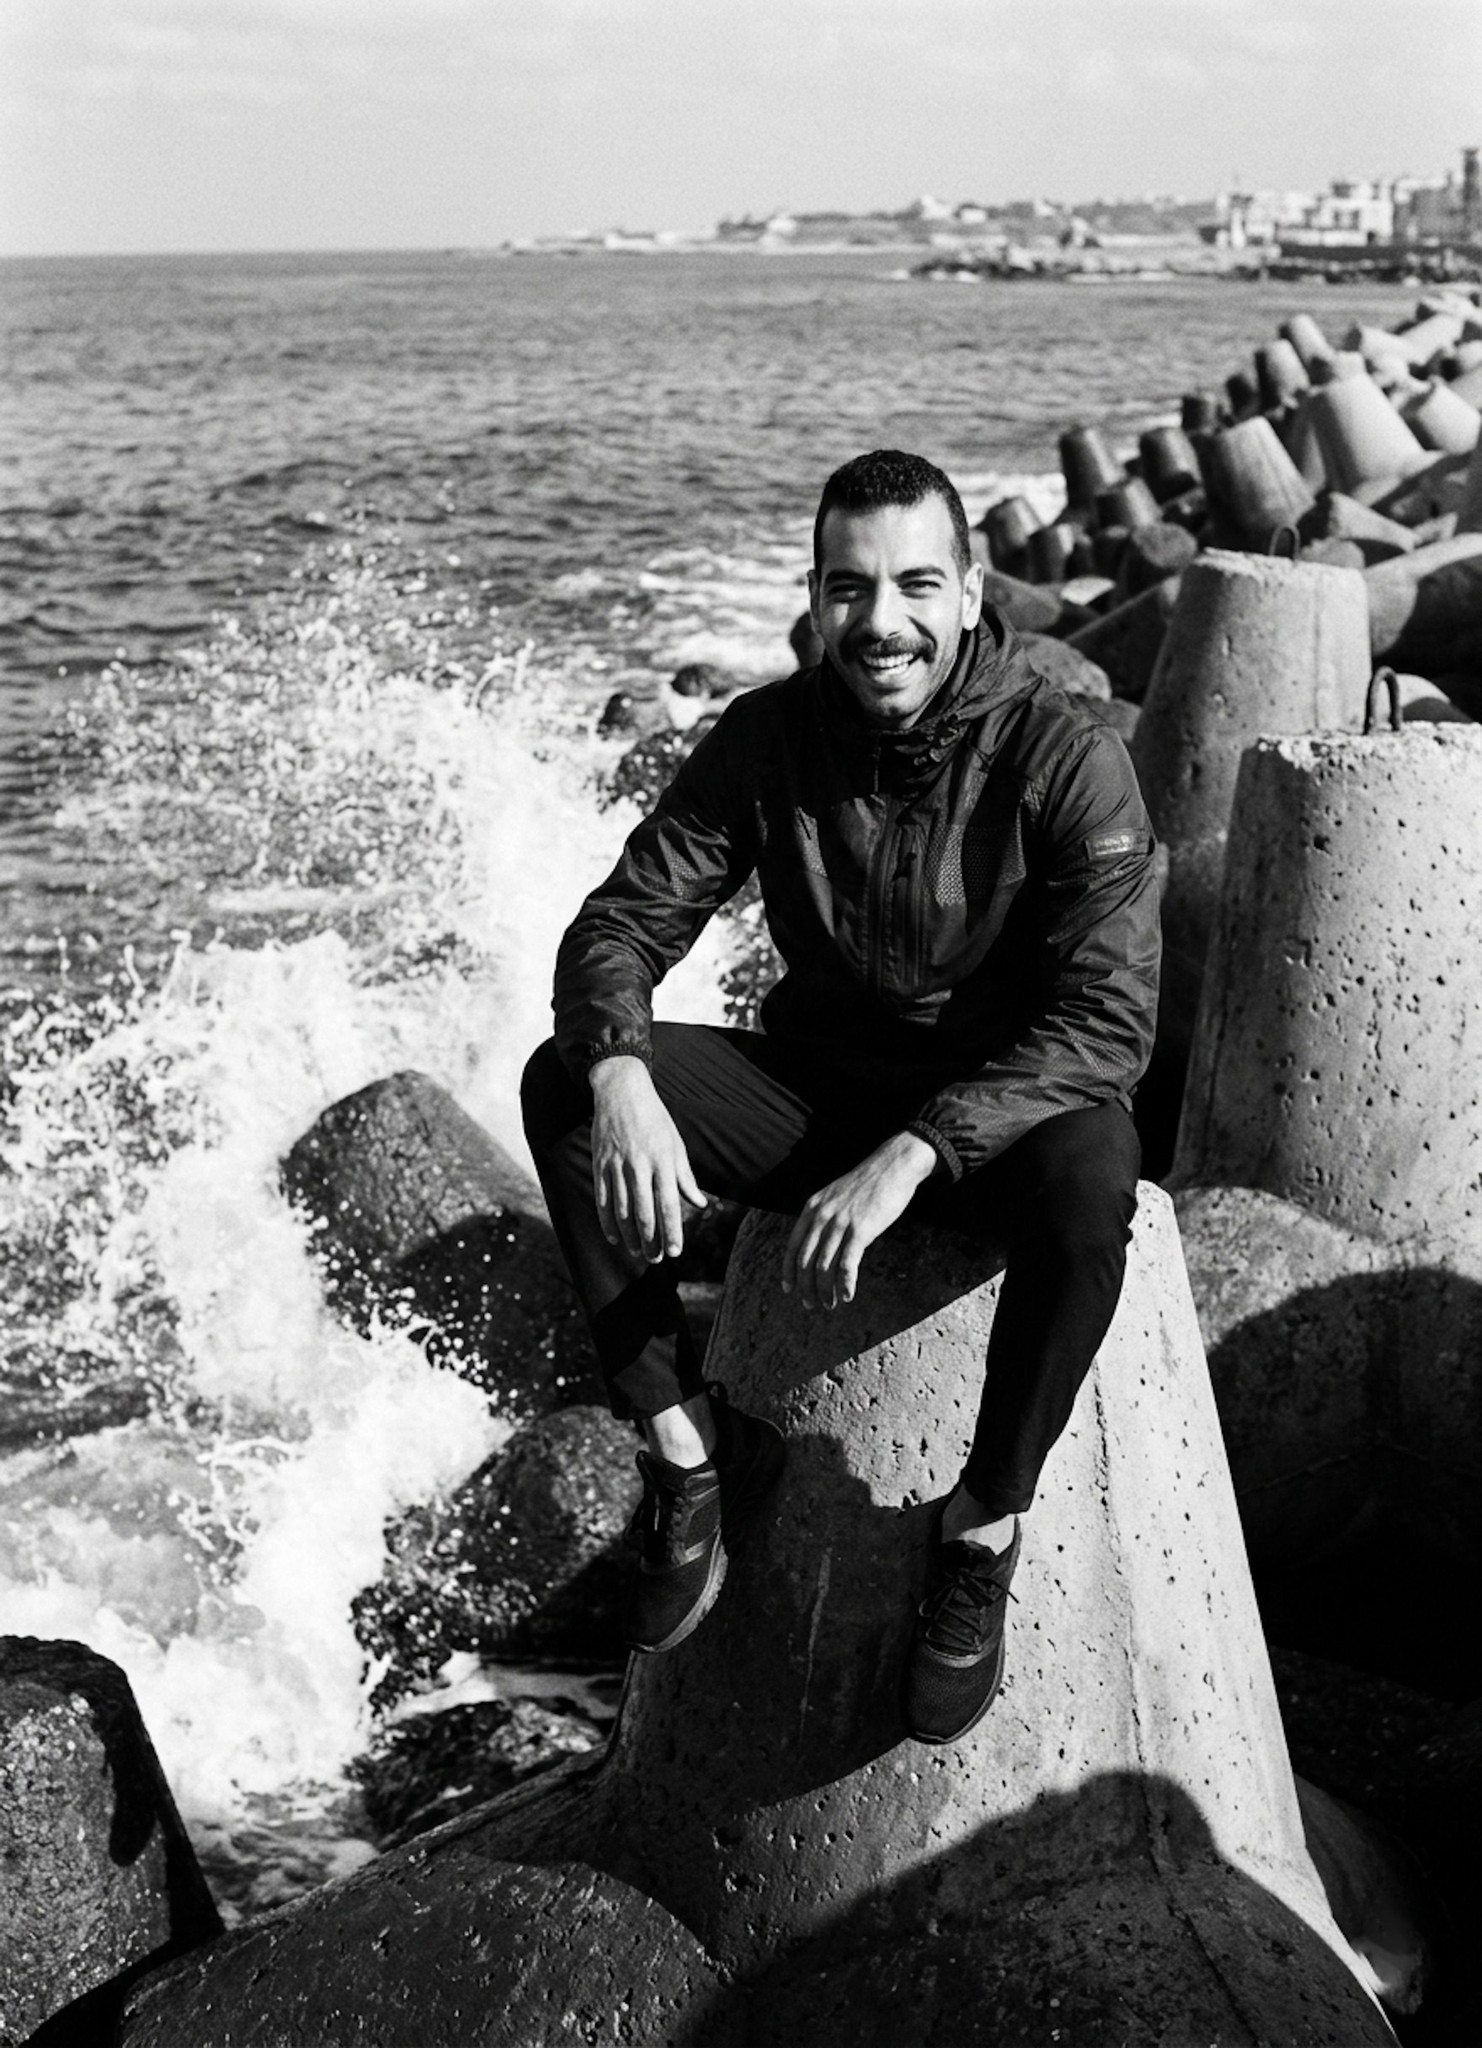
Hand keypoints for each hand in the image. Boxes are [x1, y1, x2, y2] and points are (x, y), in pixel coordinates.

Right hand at [589, 1056, 704, 1262]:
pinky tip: (614, 1238)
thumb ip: (686, 1176)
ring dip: (630, 1237)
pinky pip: (602, 1200)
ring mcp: (617, 1166)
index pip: (669, 1204)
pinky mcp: (600, 1165)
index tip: (675, 1252)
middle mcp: (640, 1166)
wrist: (622, 1092)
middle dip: (651, 1241)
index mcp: (663, 1161)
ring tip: (638, 1252)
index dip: (672, 1231)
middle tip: (656, 1259)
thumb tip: (700, 1203)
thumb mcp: (676, 1144)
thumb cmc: (655, 1120)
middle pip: (645, 1213)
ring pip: (622, 1211)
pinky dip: (607, 1222)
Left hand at [782, 1131, 938, 1310]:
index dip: (789, 1271)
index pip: (792, 1246)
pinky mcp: (861, 1230)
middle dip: (806, 1287)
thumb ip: (823, 1216)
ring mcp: (840, 1223)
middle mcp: (822, 1216)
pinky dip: (845, 1284)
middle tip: (812, 1305)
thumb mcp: (835, 1195)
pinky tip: (847, 1295)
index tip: (789, 1289)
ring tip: (830, 1304)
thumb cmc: (867, 1183)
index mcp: (812, 1208)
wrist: (893, 1166)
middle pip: (806, 1261)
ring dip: (825, 1290)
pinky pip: (847, 1264)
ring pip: (824, 1266)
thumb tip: (817, 1241)